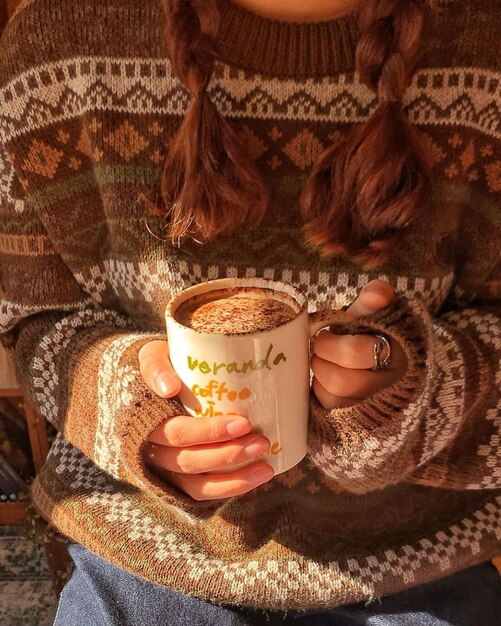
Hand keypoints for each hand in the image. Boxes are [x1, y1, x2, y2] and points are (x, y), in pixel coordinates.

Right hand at [138, 340, 273, 500]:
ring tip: (266, 467)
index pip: (176, 433)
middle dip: (229, 454)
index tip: (244, 423)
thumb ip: (155, 365)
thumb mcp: (152, 355)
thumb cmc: (162, 366)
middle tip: (262, 441)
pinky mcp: (177, 480)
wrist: (154, 382)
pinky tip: (257, 477)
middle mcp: (150, 450)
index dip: (209, 433)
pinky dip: (230, 489)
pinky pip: (201, 493)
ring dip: (234, 479)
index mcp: (143, 421)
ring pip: (196, 484)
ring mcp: (164, 469)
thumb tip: (169, 388)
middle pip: (189, 461)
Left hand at [312, 280, 407, 408]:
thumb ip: (377, 298)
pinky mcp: (360, 421)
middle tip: (321, 349)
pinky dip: (322, 393)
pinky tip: (327, 381)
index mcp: (398, 355)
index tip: (327, 334)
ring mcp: (376, 408)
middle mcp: (391, 387)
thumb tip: (376, 294)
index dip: (330, 343)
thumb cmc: (380, 331)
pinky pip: (331, 412)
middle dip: (321, 360)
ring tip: (326, 363)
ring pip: (333, 399)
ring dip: (320, 378)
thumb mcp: (380, 311)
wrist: (395, 358)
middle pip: (341, 382)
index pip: (354, 353)